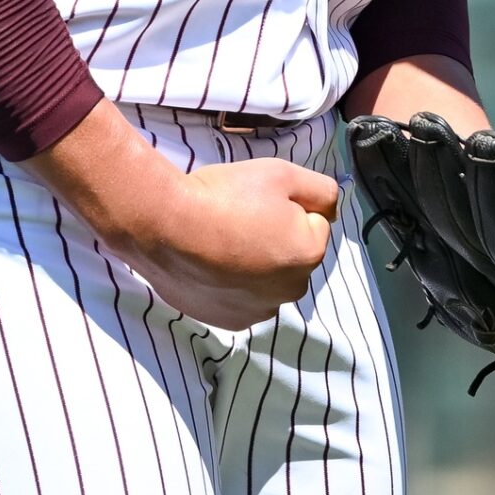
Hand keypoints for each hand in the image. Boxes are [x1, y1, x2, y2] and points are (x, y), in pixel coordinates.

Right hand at [20, 102, 337, 328]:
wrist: (164, 225)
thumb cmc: (225, 195)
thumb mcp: (282, 174)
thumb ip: (322, 190)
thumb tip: (331, 206)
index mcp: (309, 254)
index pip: (314, 222)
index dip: (290, 204)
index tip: (260, 199)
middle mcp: (290, 290)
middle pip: (292, 254)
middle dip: (276, 237)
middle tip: (241, 217)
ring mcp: (257, 310)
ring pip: (267, 278)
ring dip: (255, 263)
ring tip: (222, 240)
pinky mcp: (226, 320)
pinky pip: (240, 297)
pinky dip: (231, 283)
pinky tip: (210, 264)